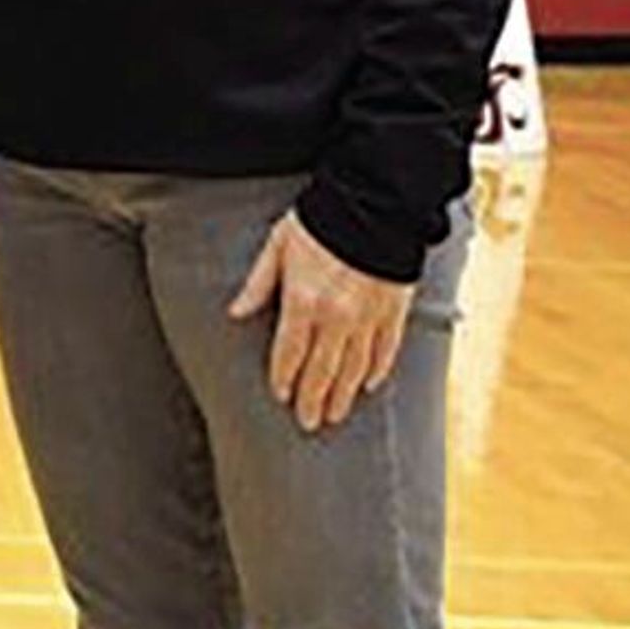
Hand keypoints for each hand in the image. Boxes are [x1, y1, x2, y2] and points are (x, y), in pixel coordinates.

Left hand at [227, 209, 414, 432]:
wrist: (374, 205)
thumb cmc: (319, 222)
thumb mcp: (277, 247)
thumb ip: (257, 284)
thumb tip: (234, 313)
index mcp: (303, 302)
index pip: (289, 354)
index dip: (284, 379)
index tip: (280, 398)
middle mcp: (337, 317)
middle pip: (322, 370)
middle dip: (313, 400)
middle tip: (309, 423)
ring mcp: (368, 317)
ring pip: (355, 368)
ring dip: (344, 395)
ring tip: (335, 415)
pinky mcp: (394, 310)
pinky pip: (386, 349)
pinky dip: (377, 370)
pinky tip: (369, 386)